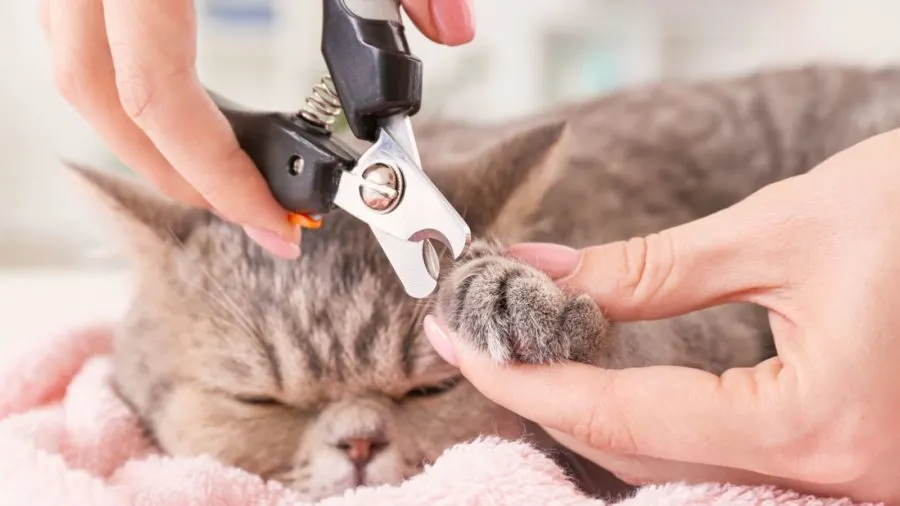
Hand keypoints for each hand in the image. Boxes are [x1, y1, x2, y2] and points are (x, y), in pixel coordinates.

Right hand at [40, 0, 473, 258]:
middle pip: (97, 96)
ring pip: (77, 64)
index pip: (158, 98)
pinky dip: (126, 73)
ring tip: (214, 167)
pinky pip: (81, 28)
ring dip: (141, 127)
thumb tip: (452, 31)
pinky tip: (183, 89)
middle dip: (172, 173)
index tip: (276, 229)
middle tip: (247, 215)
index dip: (216, 178)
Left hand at [424, 128, 899, 502]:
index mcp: (819, 424)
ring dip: (599, 418)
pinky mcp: (850, 467)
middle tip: (490, 344)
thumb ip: (652, 267)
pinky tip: (614, 387)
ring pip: (682, 470)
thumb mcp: (783, 230)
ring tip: (535, 357)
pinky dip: (659, 428)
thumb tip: (546, 272)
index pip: (624, 417)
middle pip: (644, 457)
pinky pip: (728, 464)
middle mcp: (838, 480)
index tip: (466, 341)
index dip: (530, 379)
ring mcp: (850, 486)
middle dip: (553, 399)